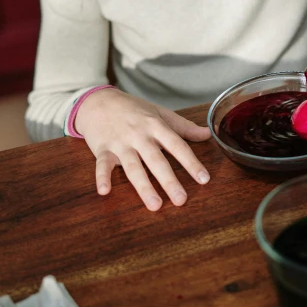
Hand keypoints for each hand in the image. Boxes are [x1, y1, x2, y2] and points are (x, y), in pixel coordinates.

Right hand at [74, 88, 211, 210]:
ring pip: (133, 167)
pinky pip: (102, 165)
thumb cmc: (132, 109)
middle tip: (181, 200)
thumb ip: (183, 126)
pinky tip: (104, 191)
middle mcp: (139, 135)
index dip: (191, 162)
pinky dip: (102, 177)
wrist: (98, 100)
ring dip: (144, 187)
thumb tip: (208, 133)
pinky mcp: (102, 149)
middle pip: (156, 160)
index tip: (204, 179)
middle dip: (169, 181)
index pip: (177, 145)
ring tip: (155, 205)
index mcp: (156, 125)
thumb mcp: (159, 112)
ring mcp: (120, 143)